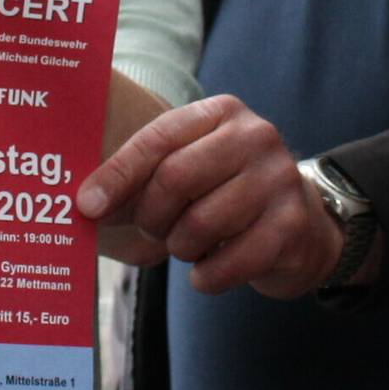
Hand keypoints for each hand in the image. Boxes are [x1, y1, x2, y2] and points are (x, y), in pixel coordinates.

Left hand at [74, 94, 342, 298]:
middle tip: (152, 231)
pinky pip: (231, 262)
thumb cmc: (225, 193)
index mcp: (221, 113)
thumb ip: (142, 178)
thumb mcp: (189, 169)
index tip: (87, 206)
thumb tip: (86, 203)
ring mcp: (279, 179)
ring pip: (200, 224)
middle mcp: (256, 136)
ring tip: (186, 246)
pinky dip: (207, 277)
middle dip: (151, 216)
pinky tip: (205, 272)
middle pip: (175, 179)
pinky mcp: (293, 225)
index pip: (157, 138)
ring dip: (180, 247)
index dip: (117, 174)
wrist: (302, 226)